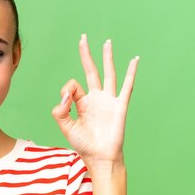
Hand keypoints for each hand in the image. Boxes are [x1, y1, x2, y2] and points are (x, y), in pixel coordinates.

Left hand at [52, 35, 138, 165]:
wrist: (99, 157)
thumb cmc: (84, 144)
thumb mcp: (65, 127)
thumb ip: (60, 111)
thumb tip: (64, 95)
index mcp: (82, 103)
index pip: (73, 85)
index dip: (67, 90)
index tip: (65, 101)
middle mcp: (96, 98)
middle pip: (91, 70)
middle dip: (86, 54)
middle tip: (83, 37)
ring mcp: (109, 100)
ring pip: (108, 74)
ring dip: (107, 58)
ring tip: (107, 42)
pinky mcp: (120, 106)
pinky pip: (127, 86)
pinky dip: (131, 73)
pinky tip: (134, 60)